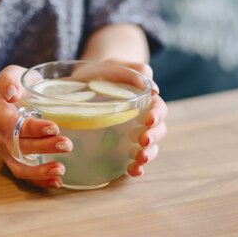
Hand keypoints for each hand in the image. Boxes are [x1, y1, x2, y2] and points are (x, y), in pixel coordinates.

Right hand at [0, 65, 72, 187]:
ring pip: (18, 166)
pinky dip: (39, 181)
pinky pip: (23, 175)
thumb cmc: (14, 85)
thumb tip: (12, 93)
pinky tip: (56, 181)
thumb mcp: (11, 74)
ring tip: (60, 170)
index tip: (54, 128)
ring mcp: (3, 150)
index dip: (33, 128)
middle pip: (18, 146)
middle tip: (67, 145)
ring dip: (39, 171)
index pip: (13, 124)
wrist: (6, 100)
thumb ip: (10, 80)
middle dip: (44, 147)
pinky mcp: (12, 160)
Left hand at [101, 58, 167, 176]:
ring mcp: (131, 134)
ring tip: (139, 160)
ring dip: (148, 155)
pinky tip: (133, 171)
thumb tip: (154, 90)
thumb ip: (132, 71)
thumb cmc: (99, 73)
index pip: (158, 108)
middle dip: (154, 137)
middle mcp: (140, 119)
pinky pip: (132, 159)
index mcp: (144, 100)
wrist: (79, 83)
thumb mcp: (113, 65)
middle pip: (158, 130)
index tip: (149, 120)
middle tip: (143, 141)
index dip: (158, 115)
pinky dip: (136, 167)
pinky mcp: (119, 147)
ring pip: (149, 147)